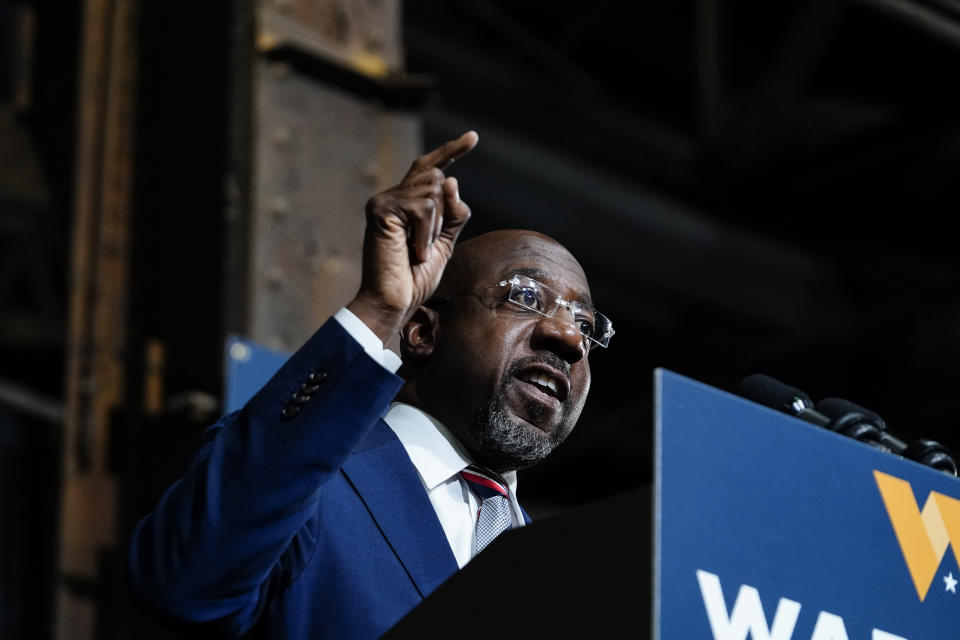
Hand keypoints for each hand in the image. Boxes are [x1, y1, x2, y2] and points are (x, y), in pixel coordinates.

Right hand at [347, 131, 477, 342]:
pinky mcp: (380, 209)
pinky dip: (426, 234)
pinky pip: (423, 208)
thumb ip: (452, 214)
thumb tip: (452, 179)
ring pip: (432, 190)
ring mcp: (383, 201)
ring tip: (418, 250)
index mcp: (405, 203)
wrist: (393, 301)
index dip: (452, 150)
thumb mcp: (444, 243)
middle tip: (426, 245)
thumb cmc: (415, 278)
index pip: (429, 167)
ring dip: (435, 226)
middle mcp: (391, 197)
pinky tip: (414, 252)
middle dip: (443, 211)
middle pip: (435, 175)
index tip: (473, 137)